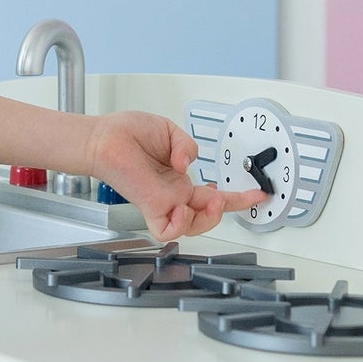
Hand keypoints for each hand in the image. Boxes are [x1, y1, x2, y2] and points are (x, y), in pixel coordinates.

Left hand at [87, 110, 265, 239]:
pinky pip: (167, 229)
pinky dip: (179, 225)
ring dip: (208, 218)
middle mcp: (173, 194)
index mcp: (180, 179)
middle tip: (232, 198)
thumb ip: (186, 146)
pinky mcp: (149, 204)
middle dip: (228, 210)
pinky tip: (181, 208)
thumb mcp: (169, 132)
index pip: (213, 196)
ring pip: (192, 228)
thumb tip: (189, 164)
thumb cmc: (127, 133)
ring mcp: (162, 201)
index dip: (238, 198)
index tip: (258, 194)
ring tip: (210, 199)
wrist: (104, 136)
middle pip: (208, 215)